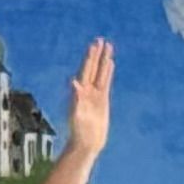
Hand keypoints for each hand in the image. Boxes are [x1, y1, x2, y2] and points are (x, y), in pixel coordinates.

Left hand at [62, 39, 115, 160]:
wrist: (86, 144)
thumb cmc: (79, 131)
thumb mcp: (77, 114)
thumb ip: (76, 98)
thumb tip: (73, 82)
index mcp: (79, 92)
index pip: (85, 70)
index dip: (89, 58)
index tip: (93, 45)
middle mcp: (86, 91)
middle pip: (92, 68)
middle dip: (96, 54)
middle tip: (100, 40)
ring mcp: (94, 95)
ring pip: (100, 73)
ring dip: (103, 61)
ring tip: (107, 48)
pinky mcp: (102, 101)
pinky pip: (105, 83)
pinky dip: (107, 73)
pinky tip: (110, 64)